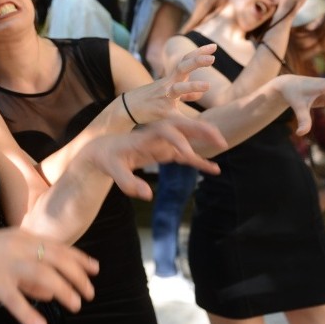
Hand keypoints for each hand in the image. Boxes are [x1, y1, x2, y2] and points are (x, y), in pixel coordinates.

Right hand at [0, 228, 97, 323]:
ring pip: (44, 276)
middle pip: (58, 260)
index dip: (80, 258)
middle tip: (89, 293)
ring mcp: (7, 264)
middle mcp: (19, 247)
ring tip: (76, 306)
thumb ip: (29, 272)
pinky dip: (30, 315)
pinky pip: (16, 300)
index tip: (96, 269)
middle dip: (78, 276)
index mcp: (23, 237)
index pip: (59, 246)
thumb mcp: (7, 255)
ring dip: (64, 292)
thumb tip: (51, 291)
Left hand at [73, 116, 226, 199]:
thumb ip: (128, 182)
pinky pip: (185, 156)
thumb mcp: (113, 171)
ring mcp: (161, 143)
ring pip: (187, 139)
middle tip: (219, 137)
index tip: (188, 156)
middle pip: (181, 127)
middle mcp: (156, 136)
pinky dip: (199, 161)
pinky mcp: (164, 152)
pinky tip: (213, 169)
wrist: (101, 150)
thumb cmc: (106, 158)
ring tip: (223, 145)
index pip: (165, 133)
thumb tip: (148, 195)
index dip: (178, 142)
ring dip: (204, 140)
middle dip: (200, 130)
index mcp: (144, 136)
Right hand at [128, 44, 215, 121]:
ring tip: (207, 85)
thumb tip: (201, 95)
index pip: (186, 61)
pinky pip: (176, 115)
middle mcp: (168, 84)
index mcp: (172, 79)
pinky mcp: (161, 112)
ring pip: (178, 89)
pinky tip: (200, 125)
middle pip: (182, 68)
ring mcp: (164, 97)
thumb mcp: (169, 95)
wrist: (127, 108)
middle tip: (212, 57)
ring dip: (192, 86)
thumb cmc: (149, 101)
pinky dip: (187, 122)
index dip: (199, 52)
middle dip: (196, 61)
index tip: (214, 46)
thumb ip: (186, 95)